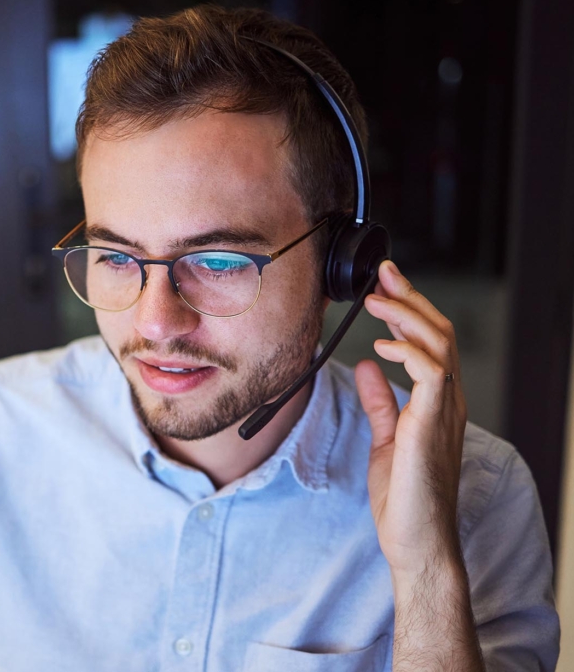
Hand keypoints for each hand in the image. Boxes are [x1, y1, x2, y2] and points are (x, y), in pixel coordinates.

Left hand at [355, 260, 467, 577]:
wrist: (416, 541)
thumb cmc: (404, 496)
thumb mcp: (387, 437)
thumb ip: (381, 401)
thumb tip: (368, 366)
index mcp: (436, 403)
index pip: (430, 343)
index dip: (409, 311)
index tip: (384, 286)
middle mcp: (446, 401)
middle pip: (439, 333)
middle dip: (411, 298)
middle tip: (383, 273)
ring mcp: (444, 412)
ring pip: (439, 345)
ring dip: (408, 315)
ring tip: (377, 299)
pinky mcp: (433, 425)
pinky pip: (431, 374)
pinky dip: (408, 351)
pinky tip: (382, 343)